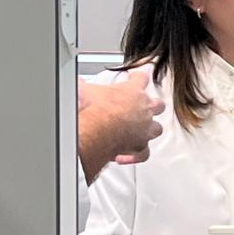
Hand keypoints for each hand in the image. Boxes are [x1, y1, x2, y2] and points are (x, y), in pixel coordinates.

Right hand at [78, 68, 164, 182]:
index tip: (137, 77)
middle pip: (158, 105)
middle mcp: (143, 110)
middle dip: (153, 105)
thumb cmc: (94, 110)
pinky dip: (136, 155)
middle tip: (148, 105)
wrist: (96, 132)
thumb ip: (82, 86)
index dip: (139, 77)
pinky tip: (126, 156)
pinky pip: (143, 153)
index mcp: (132, 92)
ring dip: (150, 130)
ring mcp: (144, 129)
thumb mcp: (85, 91)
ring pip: (156, 129)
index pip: (141, 79)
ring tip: (143, 132)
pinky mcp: (139, 147)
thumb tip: (75, 83)